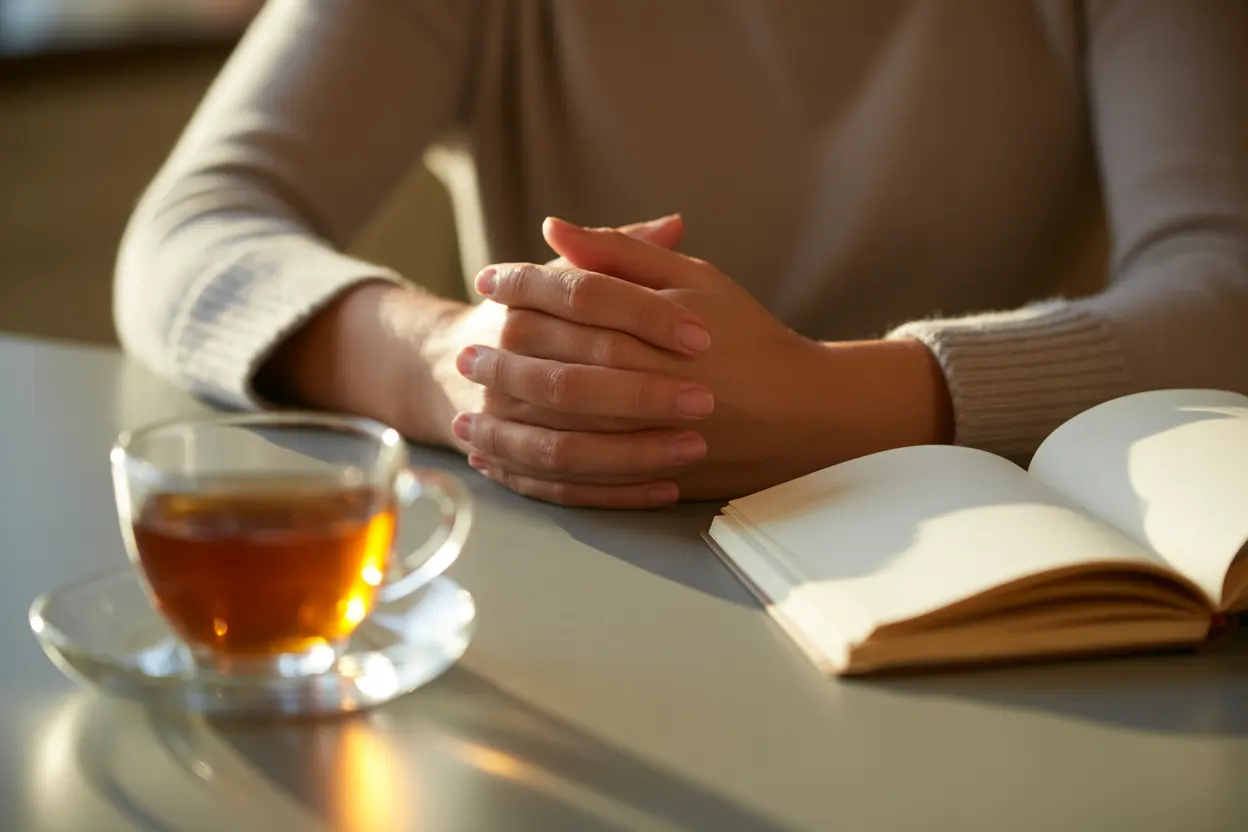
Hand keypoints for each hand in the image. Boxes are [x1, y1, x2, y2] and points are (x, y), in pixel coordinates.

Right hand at [257, 217, 715, 500]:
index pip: (585, 298)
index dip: (647, 314)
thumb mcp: (570, 275)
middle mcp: (499, 360)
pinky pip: (561, 487)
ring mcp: (498, 419)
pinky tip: (665, 486)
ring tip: (692, 448)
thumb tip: (675, 223)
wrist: (453, 364)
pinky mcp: (509, 463)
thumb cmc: (542, 317)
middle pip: (573, 381)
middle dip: (642, 394)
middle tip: (705, 399)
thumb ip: (621, 252)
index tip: (701, 334)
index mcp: (518, 303)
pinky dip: (614, 491)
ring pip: (565, 445)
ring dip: (632, 452)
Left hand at [463, 218, 952, 502]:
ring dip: (508, 428)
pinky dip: (537, 477)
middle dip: (504, 359)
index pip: (574, 297)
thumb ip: (624, 254)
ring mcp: (654, 438)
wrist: (806, 411)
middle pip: (558, 368)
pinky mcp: (656, 479)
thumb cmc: (749, 336)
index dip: (523, 284)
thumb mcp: (696, 280)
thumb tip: (554, 228)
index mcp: (659, 329)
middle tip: (466, 354)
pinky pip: (584, 486)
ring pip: (562, 436)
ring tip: (470, 418)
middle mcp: (653, 384)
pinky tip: (505, 467)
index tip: (487, 281)